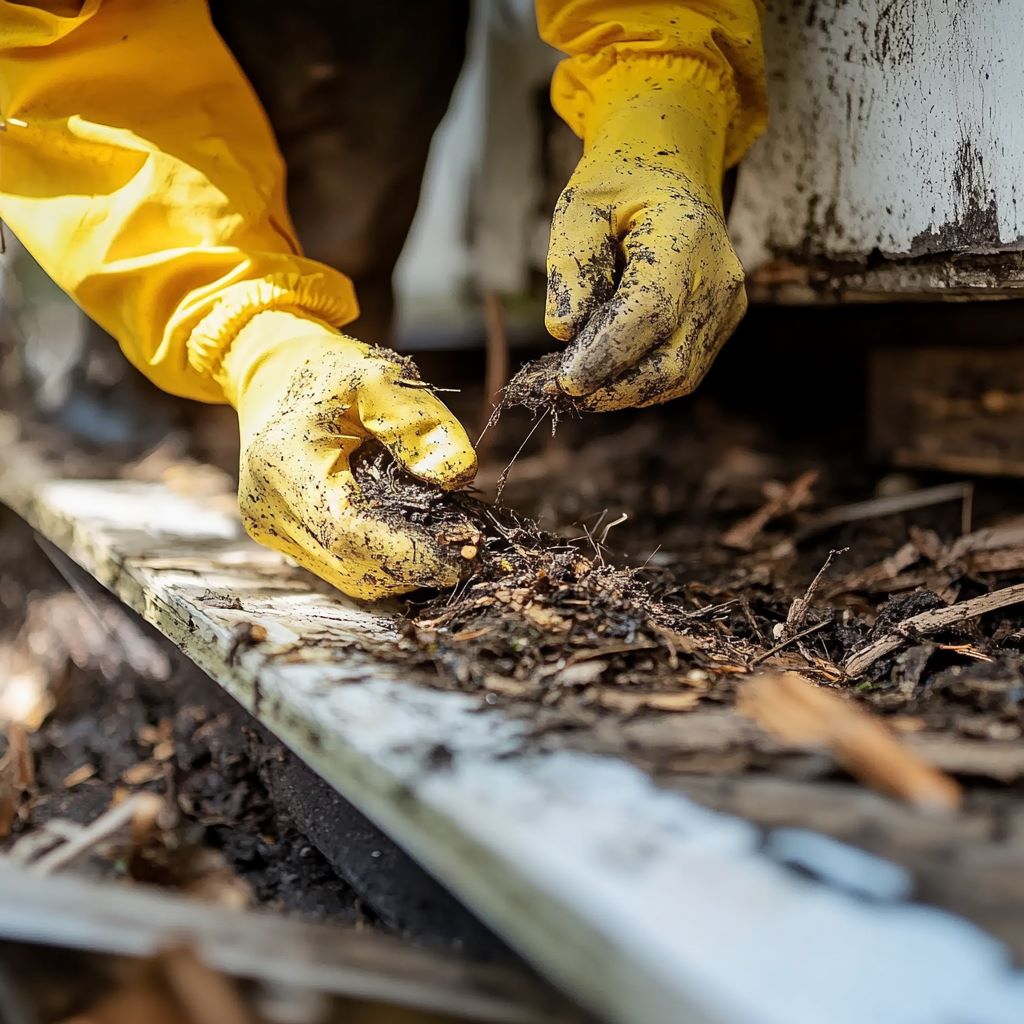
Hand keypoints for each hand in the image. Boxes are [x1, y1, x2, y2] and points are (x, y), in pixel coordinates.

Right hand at [220, 311, 477, 599]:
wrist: (274, 376)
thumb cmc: (327, 372)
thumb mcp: (379, 377)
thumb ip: (420, 423)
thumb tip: (458, 475)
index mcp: (285, 464)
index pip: (349, 531)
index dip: (411, 552)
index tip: (464, 550)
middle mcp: (268, 509)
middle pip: (351, 565)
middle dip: (415, 566)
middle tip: (468, 550)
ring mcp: (271, 530)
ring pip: (348, 576)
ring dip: (402, 569)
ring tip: (446, 542)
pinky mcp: (282, 539)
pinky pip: (340, 565)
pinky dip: (382, 560)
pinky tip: (413, 538)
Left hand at [546, 80, 745, 409]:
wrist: (671, 170)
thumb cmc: (621, 183)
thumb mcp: (580, 207)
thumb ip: (571, 267)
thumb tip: (565, 332)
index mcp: (686, 239)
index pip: (648, 315)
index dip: (605, 357)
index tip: (561, 381)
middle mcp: (719, 280)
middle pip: (670, 363)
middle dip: (611, 388)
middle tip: (556, 391)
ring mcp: (726, 306)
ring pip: (678, 377)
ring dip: (622, 393)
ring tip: (573, 386)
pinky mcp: (721, 323)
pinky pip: (682, 370)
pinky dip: (640, 382)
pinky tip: (602, 375)